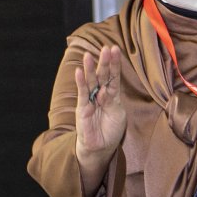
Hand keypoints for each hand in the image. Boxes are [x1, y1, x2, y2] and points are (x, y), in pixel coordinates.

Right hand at [74, 45, 126, 172]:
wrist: (100, 147)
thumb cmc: (110, 130)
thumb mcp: (117, 113)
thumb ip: (112, 100)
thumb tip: (104, 91)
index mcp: (111, 95)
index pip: (113, 76)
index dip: (114, 64)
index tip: (115, 49)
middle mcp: (100, 94)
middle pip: (102, 76)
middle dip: (104, 62)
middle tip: (106, 48)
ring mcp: (90, 100)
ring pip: (91, 82)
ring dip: (90, 69)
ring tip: (88, 55)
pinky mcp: (82, 108)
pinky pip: (82, 94)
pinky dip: (80, 83)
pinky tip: (78, 72)